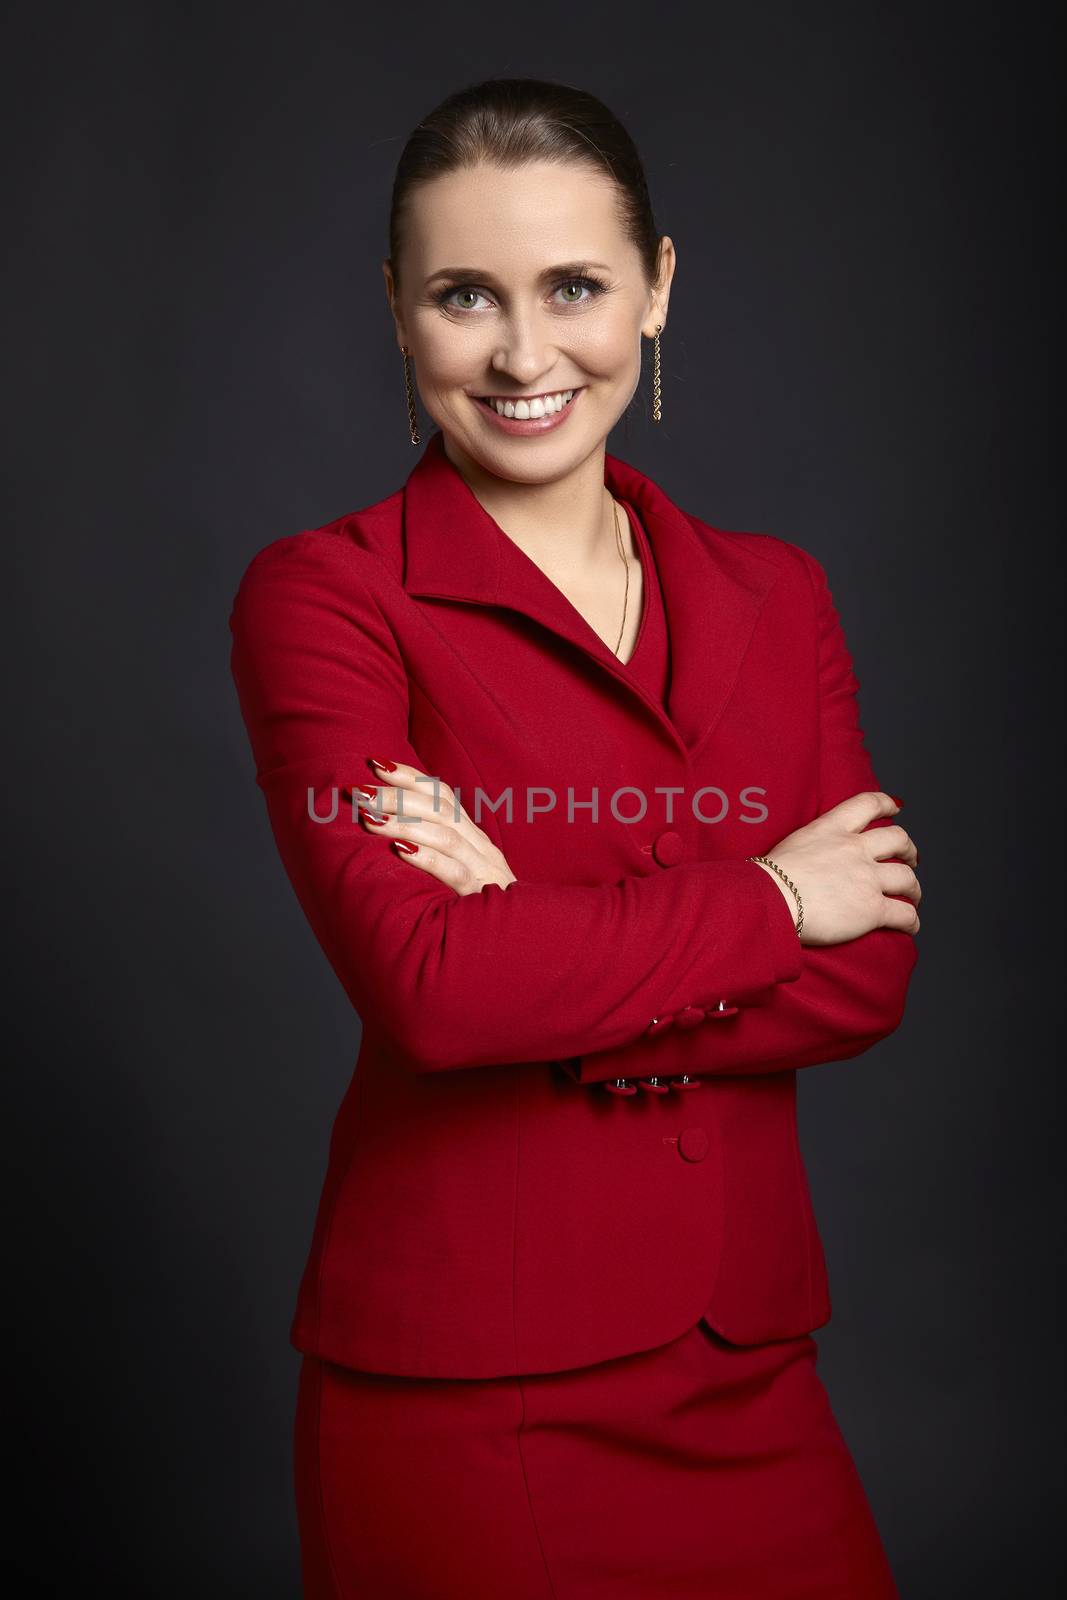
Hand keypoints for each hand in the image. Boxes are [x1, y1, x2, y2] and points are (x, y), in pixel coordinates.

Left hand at [347, 760, 517, 895]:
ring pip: (444, 835)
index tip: (375, 764)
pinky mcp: (481, 895)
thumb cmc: (480, 906)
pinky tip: (401, 850)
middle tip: (358, 792)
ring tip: (369, 818)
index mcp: (472, 836)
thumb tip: (389, 831)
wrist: (519, 936)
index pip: (441, 795)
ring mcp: (483, 869)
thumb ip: (436, 849)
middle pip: (438, 808)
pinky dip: (428, 857)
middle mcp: (479, 846)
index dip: (410, 777)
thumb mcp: (460, 871)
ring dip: (404, 823)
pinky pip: (454, 871)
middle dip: (396, 796)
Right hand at [753, 791, 920, 945]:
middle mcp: (855, 849)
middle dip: (908, 850)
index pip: (868, 804)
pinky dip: (911, 921)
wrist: (772, 899)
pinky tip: (910, 926)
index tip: (895, 808)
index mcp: (832, 829)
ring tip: (912, 896)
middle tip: (909, 859)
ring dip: (913, 888)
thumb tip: (811, 859)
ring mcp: (867, 879)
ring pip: (906, 878)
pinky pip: (904, 914)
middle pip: (897, 840)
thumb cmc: (769, 877)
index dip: (886, 804)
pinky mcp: (873, 909)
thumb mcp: (792, 844)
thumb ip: (813, 845)